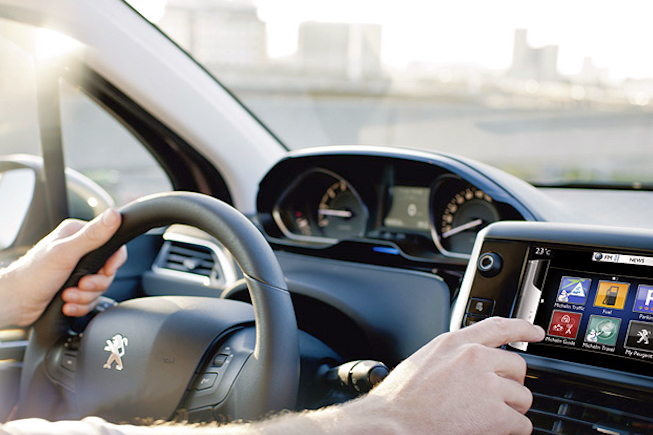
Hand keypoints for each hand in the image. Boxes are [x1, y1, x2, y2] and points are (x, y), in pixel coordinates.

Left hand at [0, 209, 126, 327]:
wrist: (14, 303)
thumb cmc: (31, 276)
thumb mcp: (65, 252)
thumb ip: (92, 235)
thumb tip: (114, 215)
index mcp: (77, 235)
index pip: (112, 244)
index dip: (113, 262)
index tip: (105, 271)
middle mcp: (78, 252)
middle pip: (108, 270)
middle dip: (95, 284)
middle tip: (80, 285)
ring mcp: (76, 271)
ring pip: (100, 287)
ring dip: (85, 296)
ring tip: (68, 296)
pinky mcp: (74, 288)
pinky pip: (91, 299)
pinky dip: (80, 305)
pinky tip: (67, 304)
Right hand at [332, 317, 544, 434]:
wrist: (394, 422)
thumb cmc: (402, 397)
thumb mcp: (426, 359)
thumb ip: (454, 354)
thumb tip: (472, 361)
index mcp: (456, 342)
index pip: (499, 326)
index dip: (523, 328)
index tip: (535, 332)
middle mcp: (475, 358)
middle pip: (517, 366)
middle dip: (510, 383)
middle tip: (494, 398)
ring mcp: (488, 385)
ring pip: (522, 397)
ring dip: (511, 409)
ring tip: (487, 417)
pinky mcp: (497, 414)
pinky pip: (522, 424)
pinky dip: (511, 431)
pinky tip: (492, 430)